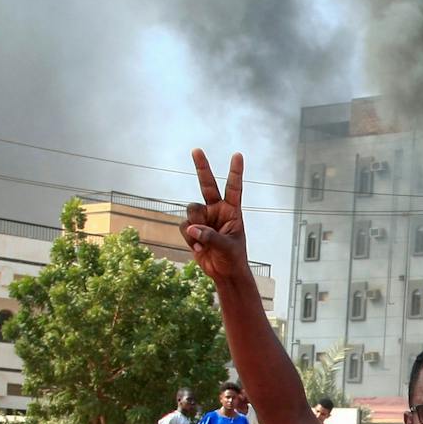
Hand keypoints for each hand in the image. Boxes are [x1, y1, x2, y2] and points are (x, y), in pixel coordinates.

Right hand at [182, 149, 250, 279]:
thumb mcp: (226, 247)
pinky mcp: (193, 229)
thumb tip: (193, 229)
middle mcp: (217, 210)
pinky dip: (189, 238)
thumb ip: (210, 237)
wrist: (224, 273)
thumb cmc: (233, 259)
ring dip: (194, 225)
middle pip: (207, 185)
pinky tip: (198, 248)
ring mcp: (204, 218)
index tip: (238, 155)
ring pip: (191, 210)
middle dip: (202, 167)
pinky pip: (184, 226)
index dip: (235, 172)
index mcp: (232, 211)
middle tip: (196, 150)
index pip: (234, 188)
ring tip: (203, 242)